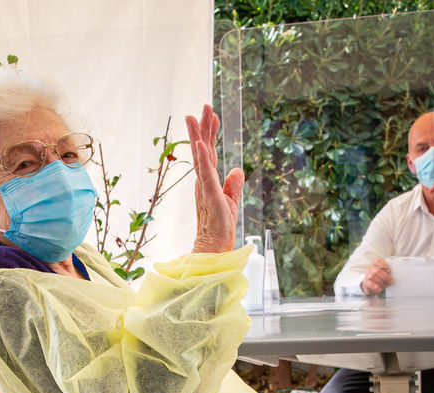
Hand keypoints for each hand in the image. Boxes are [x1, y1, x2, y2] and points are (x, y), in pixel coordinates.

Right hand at [186, 105, 244, 253]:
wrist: (215, 246)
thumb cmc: (220, 226)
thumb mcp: (231, 200)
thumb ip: (234, 184)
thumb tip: (237, 169)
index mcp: (209, 180)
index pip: (208, 152)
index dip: (210, 133)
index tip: (212, 115)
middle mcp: (203, 180)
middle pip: (202, 148)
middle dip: (203, 126)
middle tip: (204, 105)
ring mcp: (204, 186)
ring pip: (200, 156)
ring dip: (198, 135)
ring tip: (196, 116)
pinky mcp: (209, 194)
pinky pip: (204, 173)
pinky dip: (201, 158)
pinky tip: (200, 143)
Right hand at [361, 258, 392, 294]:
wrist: (370, 284)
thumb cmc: (380, 277)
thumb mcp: (384, 272)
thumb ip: (388, 271)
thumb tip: (396, 274)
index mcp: (376, 263)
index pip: (378, 261)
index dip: (384, 265)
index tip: (389, 270)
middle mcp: (371, 268)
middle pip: (377, 270)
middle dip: (385, 276)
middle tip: (391, 281)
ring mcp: (368, 275)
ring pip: (373, 276)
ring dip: (381, 282)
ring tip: (386, 285)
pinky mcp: (366, 282)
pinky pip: (369, 283)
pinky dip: (375, 286)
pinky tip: (379, 288)